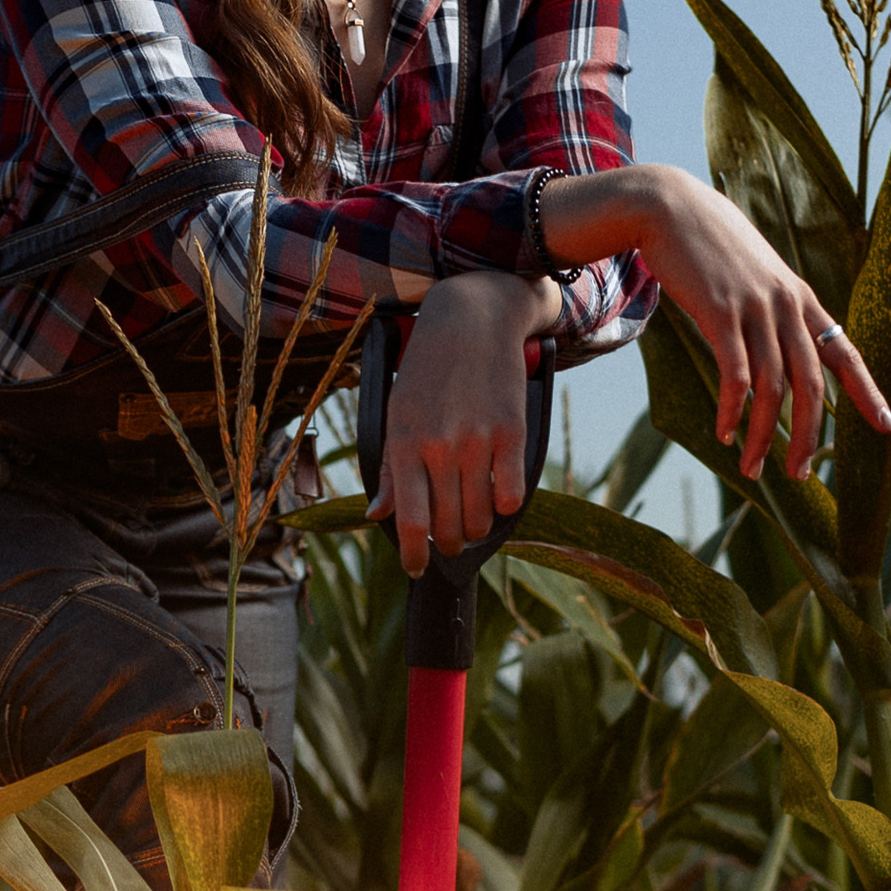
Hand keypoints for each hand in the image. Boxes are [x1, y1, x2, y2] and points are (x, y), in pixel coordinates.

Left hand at [366, 268, 556, 575]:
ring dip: (477, 529)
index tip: (416, 569)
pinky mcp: (513, 433)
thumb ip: (390, 468)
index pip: (408, 519)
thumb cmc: (427, 371)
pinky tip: (499, 498)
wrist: (470, 320)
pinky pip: (513, 495)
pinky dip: (506, 506)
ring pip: (481, 518)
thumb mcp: (397, 414)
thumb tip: (377, 516)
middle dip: (448, 545)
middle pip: (448, 527)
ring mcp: (478, 441)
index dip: (412, 555)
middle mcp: (440, 447)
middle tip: (449, 542)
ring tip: (473, 520)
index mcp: (404, 444)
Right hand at [540, 162, 890, 481]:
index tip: (889, 428)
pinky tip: (724, 433)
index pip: (845, 352)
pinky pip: (735, 374)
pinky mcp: (720, 312)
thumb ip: (771, 311)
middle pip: (810, 383)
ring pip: (772, 387)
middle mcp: (787, 305)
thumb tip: (777, 354)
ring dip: (764, 435)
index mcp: (801, 299)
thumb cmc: (710, 246)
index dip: (868, 393)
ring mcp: (755, 308)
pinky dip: (732, 411)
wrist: (671, 207)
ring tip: (753, 467)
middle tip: (799, 475)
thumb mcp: (753, 275)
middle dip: (808, 435)